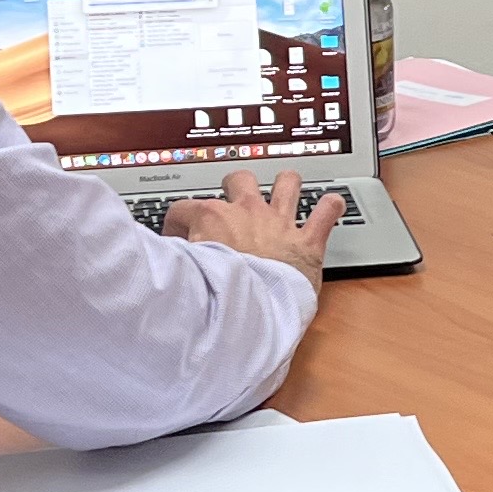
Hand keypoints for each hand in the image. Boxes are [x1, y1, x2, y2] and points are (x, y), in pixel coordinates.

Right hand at [160, 168, 345, 284]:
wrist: (253, 312)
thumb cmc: (220, 296)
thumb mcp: (184, 273)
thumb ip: (175, 261)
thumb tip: (161, 262)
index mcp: (212, 219)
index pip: (184, 208)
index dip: (176, 222)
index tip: (178, 236)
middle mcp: (247, 213)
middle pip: (239, 179)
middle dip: (235, 185)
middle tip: (233, 201)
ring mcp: (279, 223)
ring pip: (287, 183)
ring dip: (286, 185)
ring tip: (284, 191)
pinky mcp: (307, 241)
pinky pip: (326, 212)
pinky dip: (331, 207)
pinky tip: (331, 205)